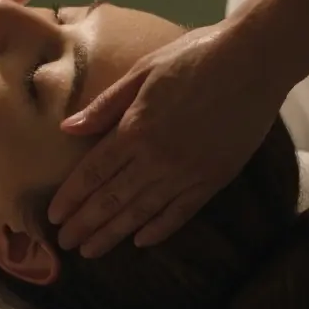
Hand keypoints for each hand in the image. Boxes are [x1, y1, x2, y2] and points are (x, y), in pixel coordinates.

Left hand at [46, 21, 288, 256]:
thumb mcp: (141, 71)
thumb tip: (68, 129)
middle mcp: (157, 158)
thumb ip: (105, 106)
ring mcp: (187, 172)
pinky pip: (181, 212)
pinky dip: (160, 229)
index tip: (54, 217)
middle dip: (85, 224)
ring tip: (91, 251)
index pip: (93, 173)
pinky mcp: (214, 178)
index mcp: (135, 129)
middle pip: (112, 199)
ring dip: (114, 234)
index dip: (71, 198)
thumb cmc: (194, 57)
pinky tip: (142, 241)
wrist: (255, 61)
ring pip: (142, 212)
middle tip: (65, 244)